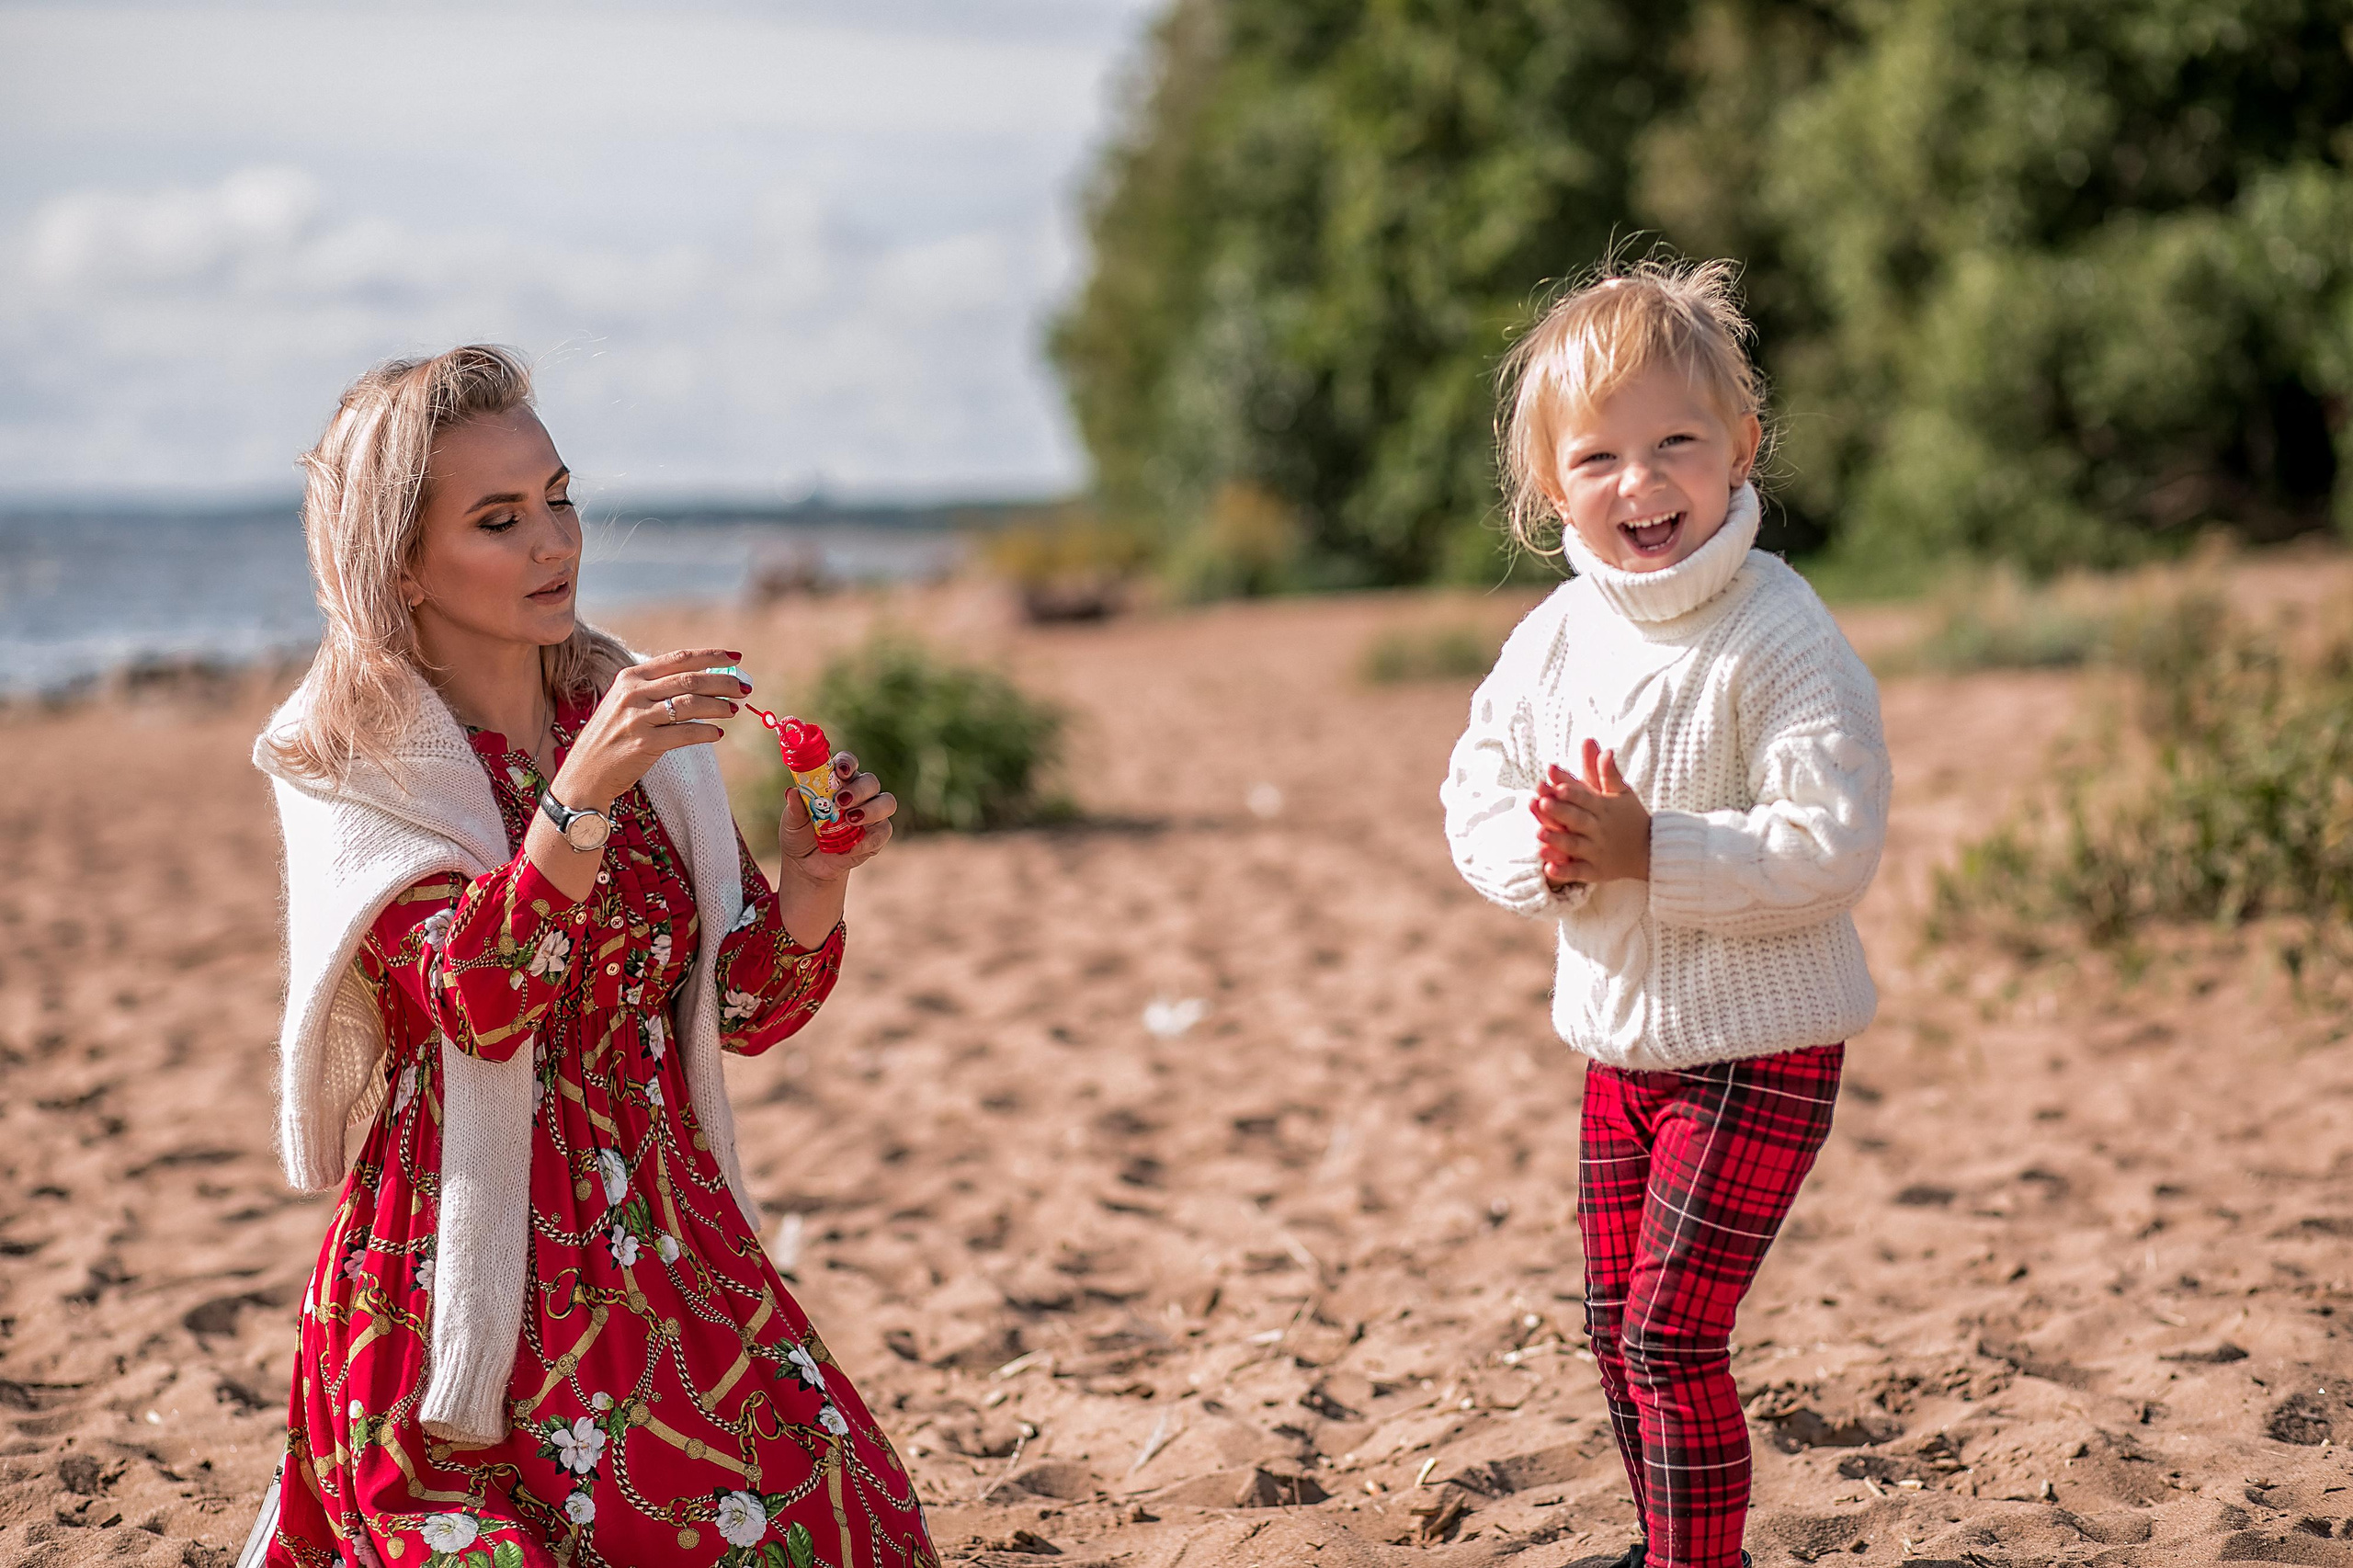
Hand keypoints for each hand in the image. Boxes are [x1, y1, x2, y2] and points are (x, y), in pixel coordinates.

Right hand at [550, 648, 748, 810]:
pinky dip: (706, 733)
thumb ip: (657, 689)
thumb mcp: (626, 703)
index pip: (679, 658)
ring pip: (691, 704)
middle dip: (723, 682)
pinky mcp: (644, 744)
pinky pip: (686, 733)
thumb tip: (705, 680)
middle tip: (745, 687)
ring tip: (734, 709)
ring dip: (719, 706)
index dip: (711, 656)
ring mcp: (638, 718)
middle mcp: (633, 693)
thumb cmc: (611, 738)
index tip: (736, 657)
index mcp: (630, 677)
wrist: (584, 775)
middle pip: (690, 680)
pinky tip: (717, 733)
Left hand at [777, 751, 896, 883]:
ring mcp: (872, 814)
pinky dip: (867, 840)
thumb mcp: (792, 822)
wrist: (807, 866)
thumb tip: (792, 792)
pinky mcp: (877, 836)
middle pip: (870, 781)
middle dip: (859, 789)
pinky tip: (849, 847)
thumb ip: (795, 808)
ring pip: (886, 802)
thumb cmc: (799, 835)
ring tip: (851, 820)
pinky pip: (883, 832)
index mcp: (838, 782)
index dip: (848, 763)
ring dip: (871, 810)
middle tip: (842, 802)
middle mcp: (859, 794)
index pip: (848, 764)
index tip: (841, 771)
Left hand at [1532, 738, 1650, 884]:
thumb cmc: (1629, 816)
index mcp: (1604, 808)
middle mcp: (1599, 830)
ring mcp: (1597, 852)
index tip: (1556, 784)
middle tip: (1542, 803)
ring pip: (1575, 846)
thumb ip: (1607, 772)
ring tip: (1538, 835)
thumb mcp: (1621, 793)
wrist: (1650, 850)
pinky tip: (1547, 869)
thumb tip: (1603, 748)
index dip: (1572, 791)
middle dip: (1560, 812)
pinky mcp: (1595, 871)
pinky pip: (1578, 872)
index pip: (1586, 798)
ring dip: (1557, 842)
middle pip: (1577, 820)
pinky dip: (1564, 872)